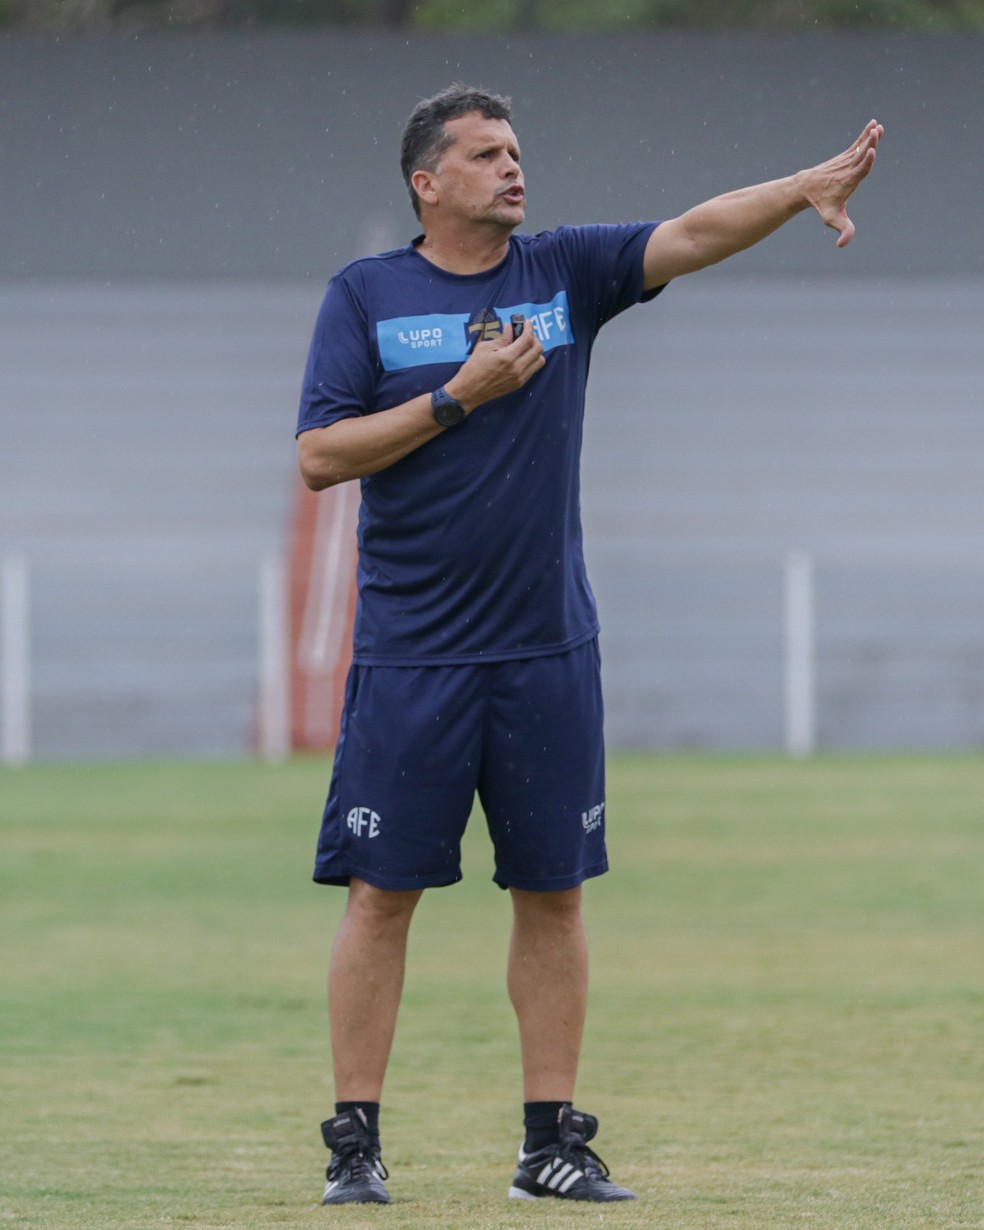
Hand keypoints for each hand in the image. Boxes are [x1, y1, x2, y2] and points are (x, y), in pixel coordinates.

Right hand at [445, 321, 544, 411]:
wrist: (468, 392)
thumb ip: (501, 338)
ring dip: (535, 351)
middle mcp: (518, 368)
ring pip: (540, 361)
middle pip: (538, 349)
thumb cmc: (473, 368)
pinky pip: (533, 370)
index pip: (527, 339)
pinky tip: (520, 357)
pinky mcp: (519, 385)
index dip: (529, 328)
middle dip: (534, 338)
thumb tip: (510, 328)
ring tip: (524, 347)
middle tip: (525, 335)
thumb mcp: (484, 348)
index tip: (526, 323)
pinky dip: (531, 361)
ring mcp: (520, 378)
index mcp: (508, 357)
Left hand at [800, 119, 883, 247]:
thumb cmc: (821, 204)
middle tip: (876, 132)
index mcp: (848, 181)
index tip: (871, 151)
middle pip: (861, 154)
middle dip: (869, 143)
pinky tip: (872, 124)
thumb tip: (841, 245)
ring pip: (859, 147)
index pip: (860, 170)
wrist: (806, 188)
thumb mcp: (831, 218)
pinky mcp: (845, 156)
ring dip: (869, 136)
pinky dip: (864, 134)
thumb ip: (841, 229)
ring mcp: (846, 161)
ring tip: (877, 126)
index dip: (867, 161)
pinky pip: (856, 144)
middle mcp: (847, 169)